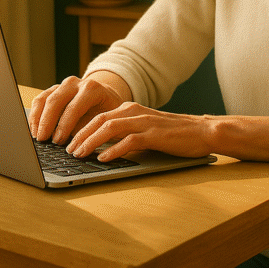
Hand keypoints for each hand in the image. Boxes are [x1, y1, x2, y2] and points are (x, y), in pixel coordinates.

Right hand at [28, 74, 127, 143]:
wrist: (106, 97)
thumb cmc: (106, 111)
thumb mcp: (105, 119)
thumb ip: (90, 129)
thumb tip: (76, 147)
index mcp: (92, 89)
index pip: (74, 107)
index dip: (64, 125)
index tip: (58, 141)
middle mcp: (76, 83)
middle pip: (55, 101)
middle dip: (47, 122)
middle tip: (43, 139)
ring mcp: (63, 85)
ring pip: (44, 99)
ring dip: (37, 118)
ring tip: (37, 136)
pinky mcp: (54, 89)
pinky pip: (40, 99)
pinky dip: (35, 114)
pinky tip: (34, 128)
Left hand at [66, 103, 213, 161]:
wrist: (202, 132)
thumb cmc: (172, 134)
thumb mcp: (144, 130)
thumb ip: (124, 134)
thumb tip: (100, 147)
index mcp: (130, 109)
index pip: (97, 116)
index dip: (79, 129)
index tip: (67, 142)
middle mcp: (134, 112)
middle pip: (98, 120)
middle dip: (79, 135)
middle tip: (67, 150)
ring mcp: (144, 122)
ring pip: (109, 128)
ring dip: (90, 141)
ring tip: (78, 154)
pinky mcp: (154, 135)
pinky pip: (129, 141)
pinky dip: (113, 150)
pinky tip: (102, 158)